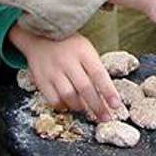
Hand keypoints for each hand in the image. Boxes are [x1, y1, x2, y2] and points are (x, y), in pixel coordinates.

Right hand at [6, 27, 121, 121]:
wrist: (39, 37)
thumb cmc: (69, 46)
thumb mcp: (86, 49)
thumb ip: (95, 69)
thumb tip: (108, 94)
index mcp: (83, 52)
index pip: (99, 74)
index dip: (108, 91)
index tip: (116, 105)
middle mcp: (68, 61)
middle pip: (85, 88)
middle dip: (97, 106)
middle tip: (106, 117)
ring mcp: (53, 71)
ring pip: (69, 96)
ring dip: (81, 107)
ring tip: (88, 111)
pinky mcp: (41, 80)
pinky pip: (54, 100)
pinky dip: (64, 106)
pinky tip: (69, 106)